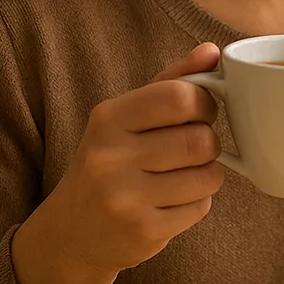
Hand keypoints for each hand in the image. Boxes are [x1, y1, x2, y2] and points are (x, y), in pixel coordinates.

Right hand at [13, 43, 227, 283]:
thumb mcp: (127, 118)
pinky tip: (170, 202)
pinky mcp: (143, 232)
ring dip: (207, 175)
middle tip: (192, 148)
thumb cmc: (110, 162)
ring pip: (208, 175)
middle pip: (200, 139)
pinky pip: (201, 207)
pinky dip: (197, 203)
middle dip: (208, 142)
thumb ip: (171, 81)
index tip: (199, 112)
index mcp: (108, 119)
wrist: (70, 233)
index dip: (204, 103)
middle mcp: (110, 158)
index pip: (180, 96)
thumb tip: (213, 50)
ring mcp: (124, 199)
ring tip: (181, 176)